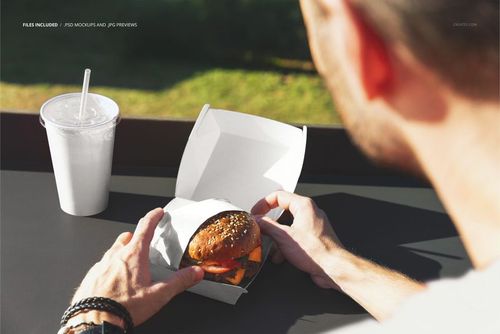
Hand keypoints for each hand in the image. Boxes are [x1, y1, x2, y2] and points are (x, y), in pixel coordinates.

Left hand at [69, 208, 203, 327]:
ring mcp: (100, 265)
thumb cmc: (124, 307)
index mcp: (134, 255)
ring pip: (113, 251)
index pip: (145, 227)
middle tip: (142, 240)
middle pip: (127, 238)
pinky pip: (101, 266)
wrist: (94, 322)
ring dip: (122, 251)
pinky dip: (109, 268)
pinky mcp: (90, 277)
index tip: (158, 212)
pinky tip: (113, 280)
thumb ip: (180, 281)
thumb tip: (195, 273)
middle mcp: (115, 255)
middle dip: (136, 236)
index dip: (153, 217)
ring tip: (129, 262)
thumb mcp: (159, 295)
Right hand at [252, 191, 342, 288]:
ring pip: (288, 226)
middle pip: (282, 212)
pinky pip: (295, 236)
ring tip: (271, 247)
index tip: (256, 213)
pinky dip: (286, 244)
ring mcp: (312, 225)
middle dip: (270, 224)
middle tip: (261, 229)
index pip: (278, 196)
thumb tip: (257, 220)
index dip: (263, 204)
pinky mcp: (313, 237)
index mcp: (303, 205)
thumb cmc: (317, 251)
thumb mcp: (284, 236)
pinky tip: (281, 256)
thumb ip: (267, 226)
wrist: (333, 268)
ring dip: (277, 237)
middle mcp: (309, 212)